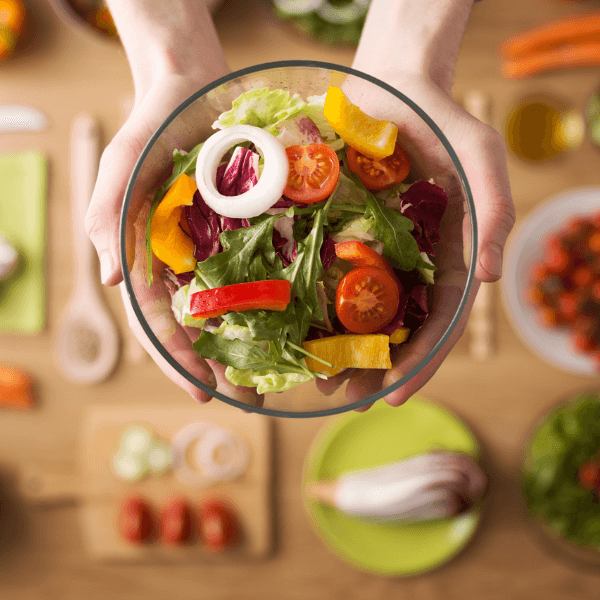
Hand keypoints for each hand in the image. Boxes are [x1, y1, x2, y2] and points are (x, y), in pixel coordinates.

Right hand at [84, 1, 263, 406]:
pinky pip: (267, 268)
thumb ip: (108, 217)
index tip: (203, 393)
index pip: (159, 322)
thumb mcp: (121, 165)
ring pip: (236, 307)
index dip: (177, 360)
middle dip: (222, 367)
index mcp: (150, 260)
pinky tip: (299, 321)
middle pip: (202, 327)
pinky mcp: (252, 229)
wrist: (191, 84)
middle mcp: (187, 263)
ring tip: (279, 378)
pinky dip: (280, 298)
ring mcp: (221, 249)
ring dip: (255, 345)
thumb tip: (108, 279)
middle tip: (251, 401)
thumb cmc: (150, 125)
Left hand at [317, 0, 515, 408]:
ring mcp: (373, 250)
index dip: (420, 361)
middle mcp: (410, 261)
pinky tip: (295, 330)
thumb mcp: (481, 157)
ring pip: (358, 311)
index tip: (394, 395)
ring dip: (340, 349)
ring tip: (318, 383)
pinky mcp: (339, 231)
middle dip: (374, 368)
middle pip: (395, 328)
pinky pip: (325, 273)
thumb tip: (491, 279)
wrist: (392, 86)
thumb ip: (493, 212)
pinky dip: (313, 306)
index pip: (439, 322)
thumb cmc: (441, 119)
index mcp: (448, 255)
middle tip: (345, 400)